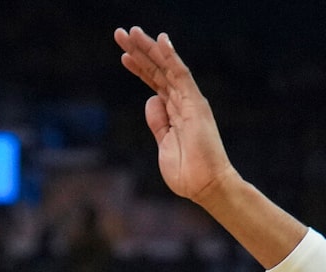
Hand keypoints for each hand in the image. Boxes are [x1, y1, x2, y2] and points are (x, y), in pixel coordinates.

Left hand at [116, 28, 234, 203]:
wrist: (204, 186)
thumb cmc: (187, 170)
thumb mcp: (164, 143)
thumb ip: (158, 122)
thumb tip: (150, 100)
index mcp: (174, 111)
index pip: (155, 83)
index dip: (139, 68)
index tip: (123, 55)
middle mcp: (183, 101)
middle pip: (157, 70)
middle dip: (139, 51)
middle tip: (120, 33)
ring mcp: (189, 100)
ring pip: (166, 67)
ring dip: (149, 49)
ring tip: (131, 32)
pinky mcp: (195, 104)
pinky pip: (181, 75)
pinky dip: (171, 57)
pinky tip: (160, 41)